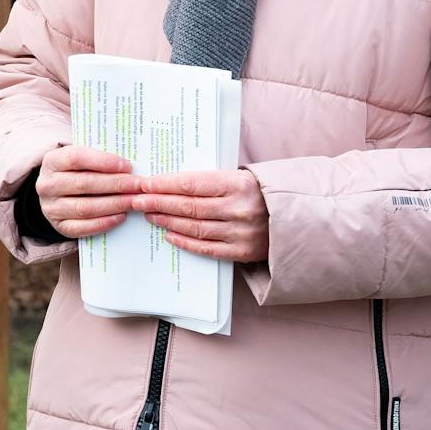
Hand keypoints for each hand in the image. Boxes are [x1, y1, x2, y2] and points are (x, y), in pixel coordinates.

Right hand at [36, 145, 141, 239]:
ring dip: (114, 204)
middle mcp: (47, 185)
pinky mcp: (59, 226)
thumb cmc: (77, 171)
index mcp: (52, 161)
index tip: (127, 166)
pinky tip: (121, 217)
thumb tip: (129, 166)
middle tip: (138, 185)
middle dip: (115, 184)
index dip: (103, 162)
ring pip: (85, 207)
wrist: (58, 193)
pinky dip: (103, 223)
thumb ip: (99, 159)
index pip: (76, 158)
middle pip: (84, 184)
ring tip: (133, 201)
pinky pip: (82, 228)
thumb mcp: (82, 159)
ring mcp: (51, 208)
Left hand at [131, 169, 269, 262]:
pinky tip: (169, 234)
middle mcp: (239, 209)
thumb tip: (170, 182)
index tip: (145, 184)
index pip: (192, 184)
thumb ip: (210, 181)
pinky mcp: (242, 252)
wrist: (293, 218)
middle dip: (159, 203)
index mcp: (238, 184)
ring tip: (149, 215)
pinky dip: (185, 242)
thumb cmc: (258, 193)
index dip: (165, 185)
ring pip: (195, 227)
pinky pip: (207, 248)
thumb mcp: (240, 178)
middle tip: (137, 200)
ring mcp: (241, 232)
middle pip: (189, 206)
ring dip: (168, 221)